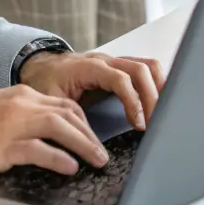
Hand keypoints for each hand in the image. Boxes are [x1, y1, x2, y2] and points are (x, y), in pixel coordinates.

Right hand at [0, 85, 110, 179]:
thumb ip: (18, 117)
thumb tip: (42, 134)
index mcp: (18, 95)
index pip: (63, 104)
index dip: (83, 122)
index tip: (93, 138)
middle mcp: (19, 104)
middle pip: (69, 113)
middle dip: (91, 134)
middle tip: (103, 154)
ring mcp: (11, 123)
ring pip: (60, 127)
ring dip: (84, 144)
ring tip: (98, 161)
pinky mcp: (0, 145)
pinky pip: (38, 149)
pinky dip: (59, 158)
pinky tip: (70, 167)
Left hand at [19, 51, 165, 130]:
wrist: (40, 67)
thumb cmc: (45, 84)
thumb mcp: (50, 104)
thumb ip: (70, 119)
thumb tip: (89, 144)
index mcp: (88, 67)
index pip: (120, 79)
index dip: (133, 101)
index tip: (140, 125)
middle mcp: (105, 60)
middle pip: (140, 69)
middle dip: (152, 97)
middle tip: (157, 124)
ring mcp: (114, 61)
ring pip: (147, 65)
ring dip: (158, 88)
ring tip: (163, 114)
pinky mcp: (119, 66)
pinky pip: (144, 68)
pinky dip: (156, 83)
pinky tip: (159, 102)